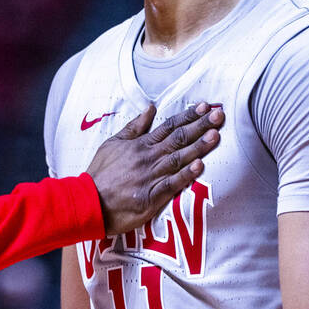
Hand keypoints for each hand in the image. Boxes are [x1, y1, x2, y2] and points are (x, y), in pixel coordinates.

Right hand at [86, 103, 222, 234]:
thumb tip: (151, 108)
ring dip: (198, 146)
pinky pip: (171, 184)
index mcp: (140, 144)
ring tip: (215, 135)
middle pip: (178, 139)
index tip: (205, 106)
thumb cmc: (100, 172)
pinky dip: (185, 175)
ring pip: (179, 158)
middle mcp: (148, 157)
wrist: (89, 201)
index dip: (188, 116)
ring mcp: (150, 176)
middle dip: (201, 126)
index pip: (168, 126)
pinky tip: (199, 166)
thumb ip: (134, 126)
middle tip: (219, 115)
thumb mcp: (113, 143)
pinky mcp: (151, 196)